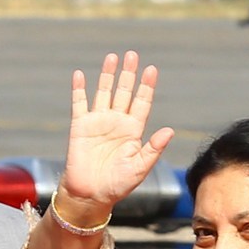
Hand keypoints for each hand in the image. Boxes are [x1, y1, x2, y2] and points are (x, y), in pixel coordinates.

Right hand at [60, 51, 174, 216]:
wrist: (91, 194)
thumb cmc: (117, 184)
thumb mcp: (140, 167)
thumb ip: (153, 149)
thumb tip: (169, 130)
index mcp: (133, 131)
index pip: (142, 103)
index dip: (147, 86)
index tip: (152, 69)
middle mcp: (117, 122)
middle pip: (124, 92)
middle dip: (128, 74)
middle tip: (132, 55)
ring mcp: (98, 122)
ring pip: (104, 92)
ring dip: (108, 75)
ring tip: (112, 57)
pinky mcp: (80, 126)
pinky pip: (79, 103)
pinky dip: (79, 89)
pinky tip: (80, 74)